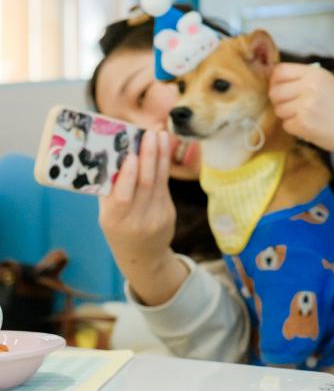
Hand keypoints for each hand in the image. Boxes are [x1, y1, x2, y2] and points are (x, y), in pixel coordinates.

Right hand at [98, 130, 185, 304]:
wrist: (143, 257)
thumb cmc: (118, 229)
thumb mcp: (107, 215)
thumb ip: (109, 190)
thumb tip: (113, 153)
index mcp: (114, 221)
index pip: (123, 198)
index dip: (128, 175)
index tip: (131, 153)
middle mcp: (136, 221)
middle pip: (145, 185)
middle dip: (149, 157)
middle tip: (150, 134)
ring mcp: (156, 218)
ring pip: (159, 182)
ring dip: (161, 156)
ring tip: (160, 135)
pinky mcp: (169, 213)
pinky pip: (165, 186)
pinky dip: (163, 166)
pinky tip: (163, 149)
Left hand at [269, 63, 333, 155]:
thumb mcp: (328, 83)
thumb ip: (305, 80)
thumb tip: (277, 82)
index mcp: (315, 73)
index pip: (280, 71)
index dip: (275, 82)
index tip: (281, 90)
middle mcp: (309, 87)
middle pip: (275, 92)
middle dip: (279, 102)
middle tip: (292, 108)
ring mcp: (306, 106)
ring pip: (279, 110)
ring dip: (288, 116)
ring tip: (305, 118)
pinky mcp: (304, 124)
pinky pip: (286, 125)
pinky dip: (295, 129)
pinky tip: (309, 128)